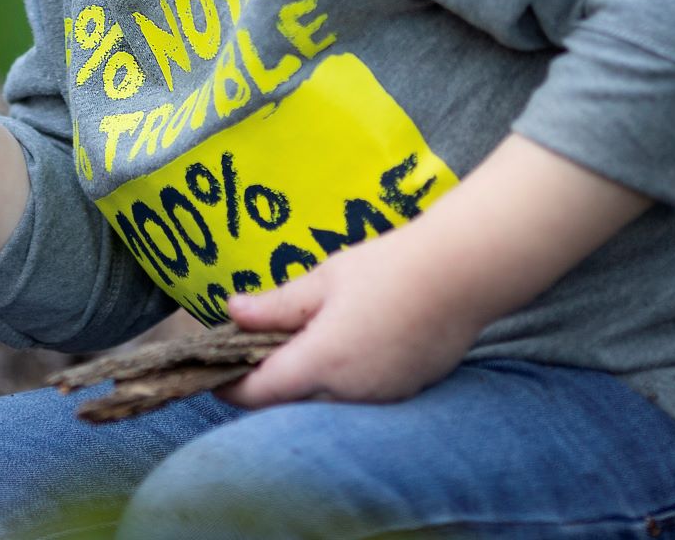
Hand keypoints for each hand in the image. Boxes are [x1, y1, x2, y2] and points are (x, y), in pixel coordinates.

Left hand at [213, 230, 485, 407]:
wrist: (460, 274)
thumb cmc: (389, 269)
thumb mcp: (324, 279)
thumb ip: (276, 304)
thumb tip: (231, 310)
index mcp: (322, 362)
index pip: (260, 393)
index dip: (230, 388)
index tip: (214, 375)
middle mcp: (349, 392)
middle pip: (289, 405)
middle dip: (266, 386)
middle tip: (249, 355)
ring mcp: (379, 398)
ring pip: (323, 405)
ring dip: (303, 387)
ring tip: (294, 348)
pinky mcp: (403, 395)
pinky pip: (356, 400)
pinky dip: (337, 385)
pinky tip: (340, 352)